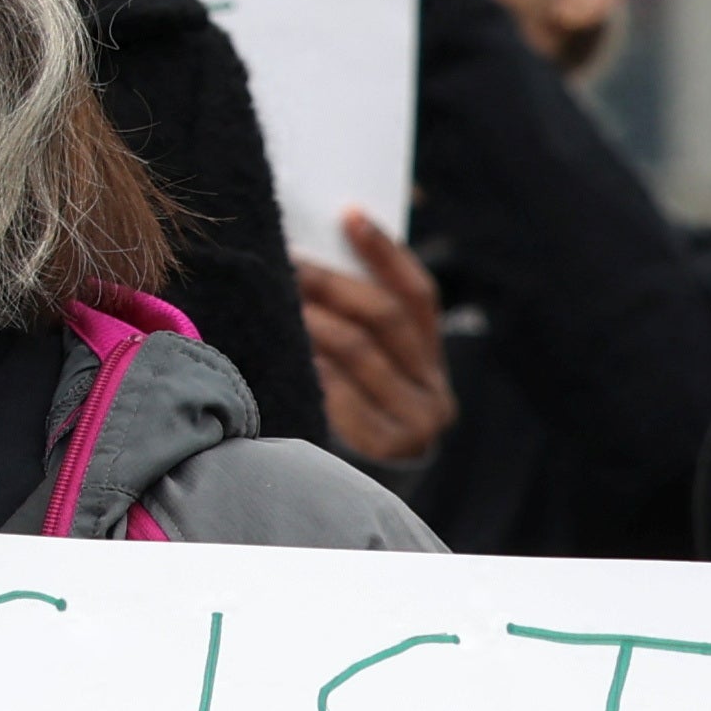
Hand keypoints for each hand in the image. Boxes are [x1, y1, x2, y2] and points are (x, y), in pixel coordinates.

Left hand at [299, 218, 455, 478]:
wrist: (356, 497)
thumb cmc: (347, 419)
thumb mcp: (365, 374)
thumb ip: (354, 325)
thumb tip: (307, 252)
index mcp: (433, 361)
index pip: (419, 295)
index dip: (385, 252)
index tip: (349, 214)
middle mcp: (435, 391)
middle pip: (385, 318)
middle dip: (331, 284)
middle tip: (286, 259)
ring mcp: (415, 423)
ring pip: (358, 352)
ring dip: (312, 319)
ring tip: (275, 296)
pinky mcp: (385, 449)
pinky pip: (338, 393)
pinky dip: (309, 366)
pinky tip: (284, 348)